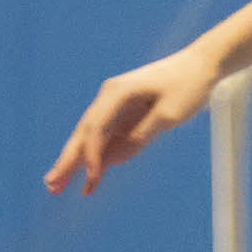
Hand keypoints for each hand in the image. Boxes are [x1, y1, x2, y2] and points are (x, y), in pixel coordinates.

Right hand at [45, 43, 217, 198]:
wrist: (200, 66)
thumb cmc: (187, 86)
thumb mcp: (169, 114)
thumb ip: (142, 135)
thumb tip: (117, 157)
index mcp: (118, 93)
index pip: (95, 128)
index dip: (91, 156)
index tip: (92, 179)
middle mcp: (110, 98)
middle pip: (83, 133)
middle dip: (67, 160)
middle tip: (51, 184)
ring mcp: (115, 106)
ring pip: (90, 138)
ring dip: (76, 163)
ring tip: (59, 186)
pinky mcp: (124, 115)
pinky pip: (107, 140)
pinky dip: (98, 158)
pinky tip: (91, 178)